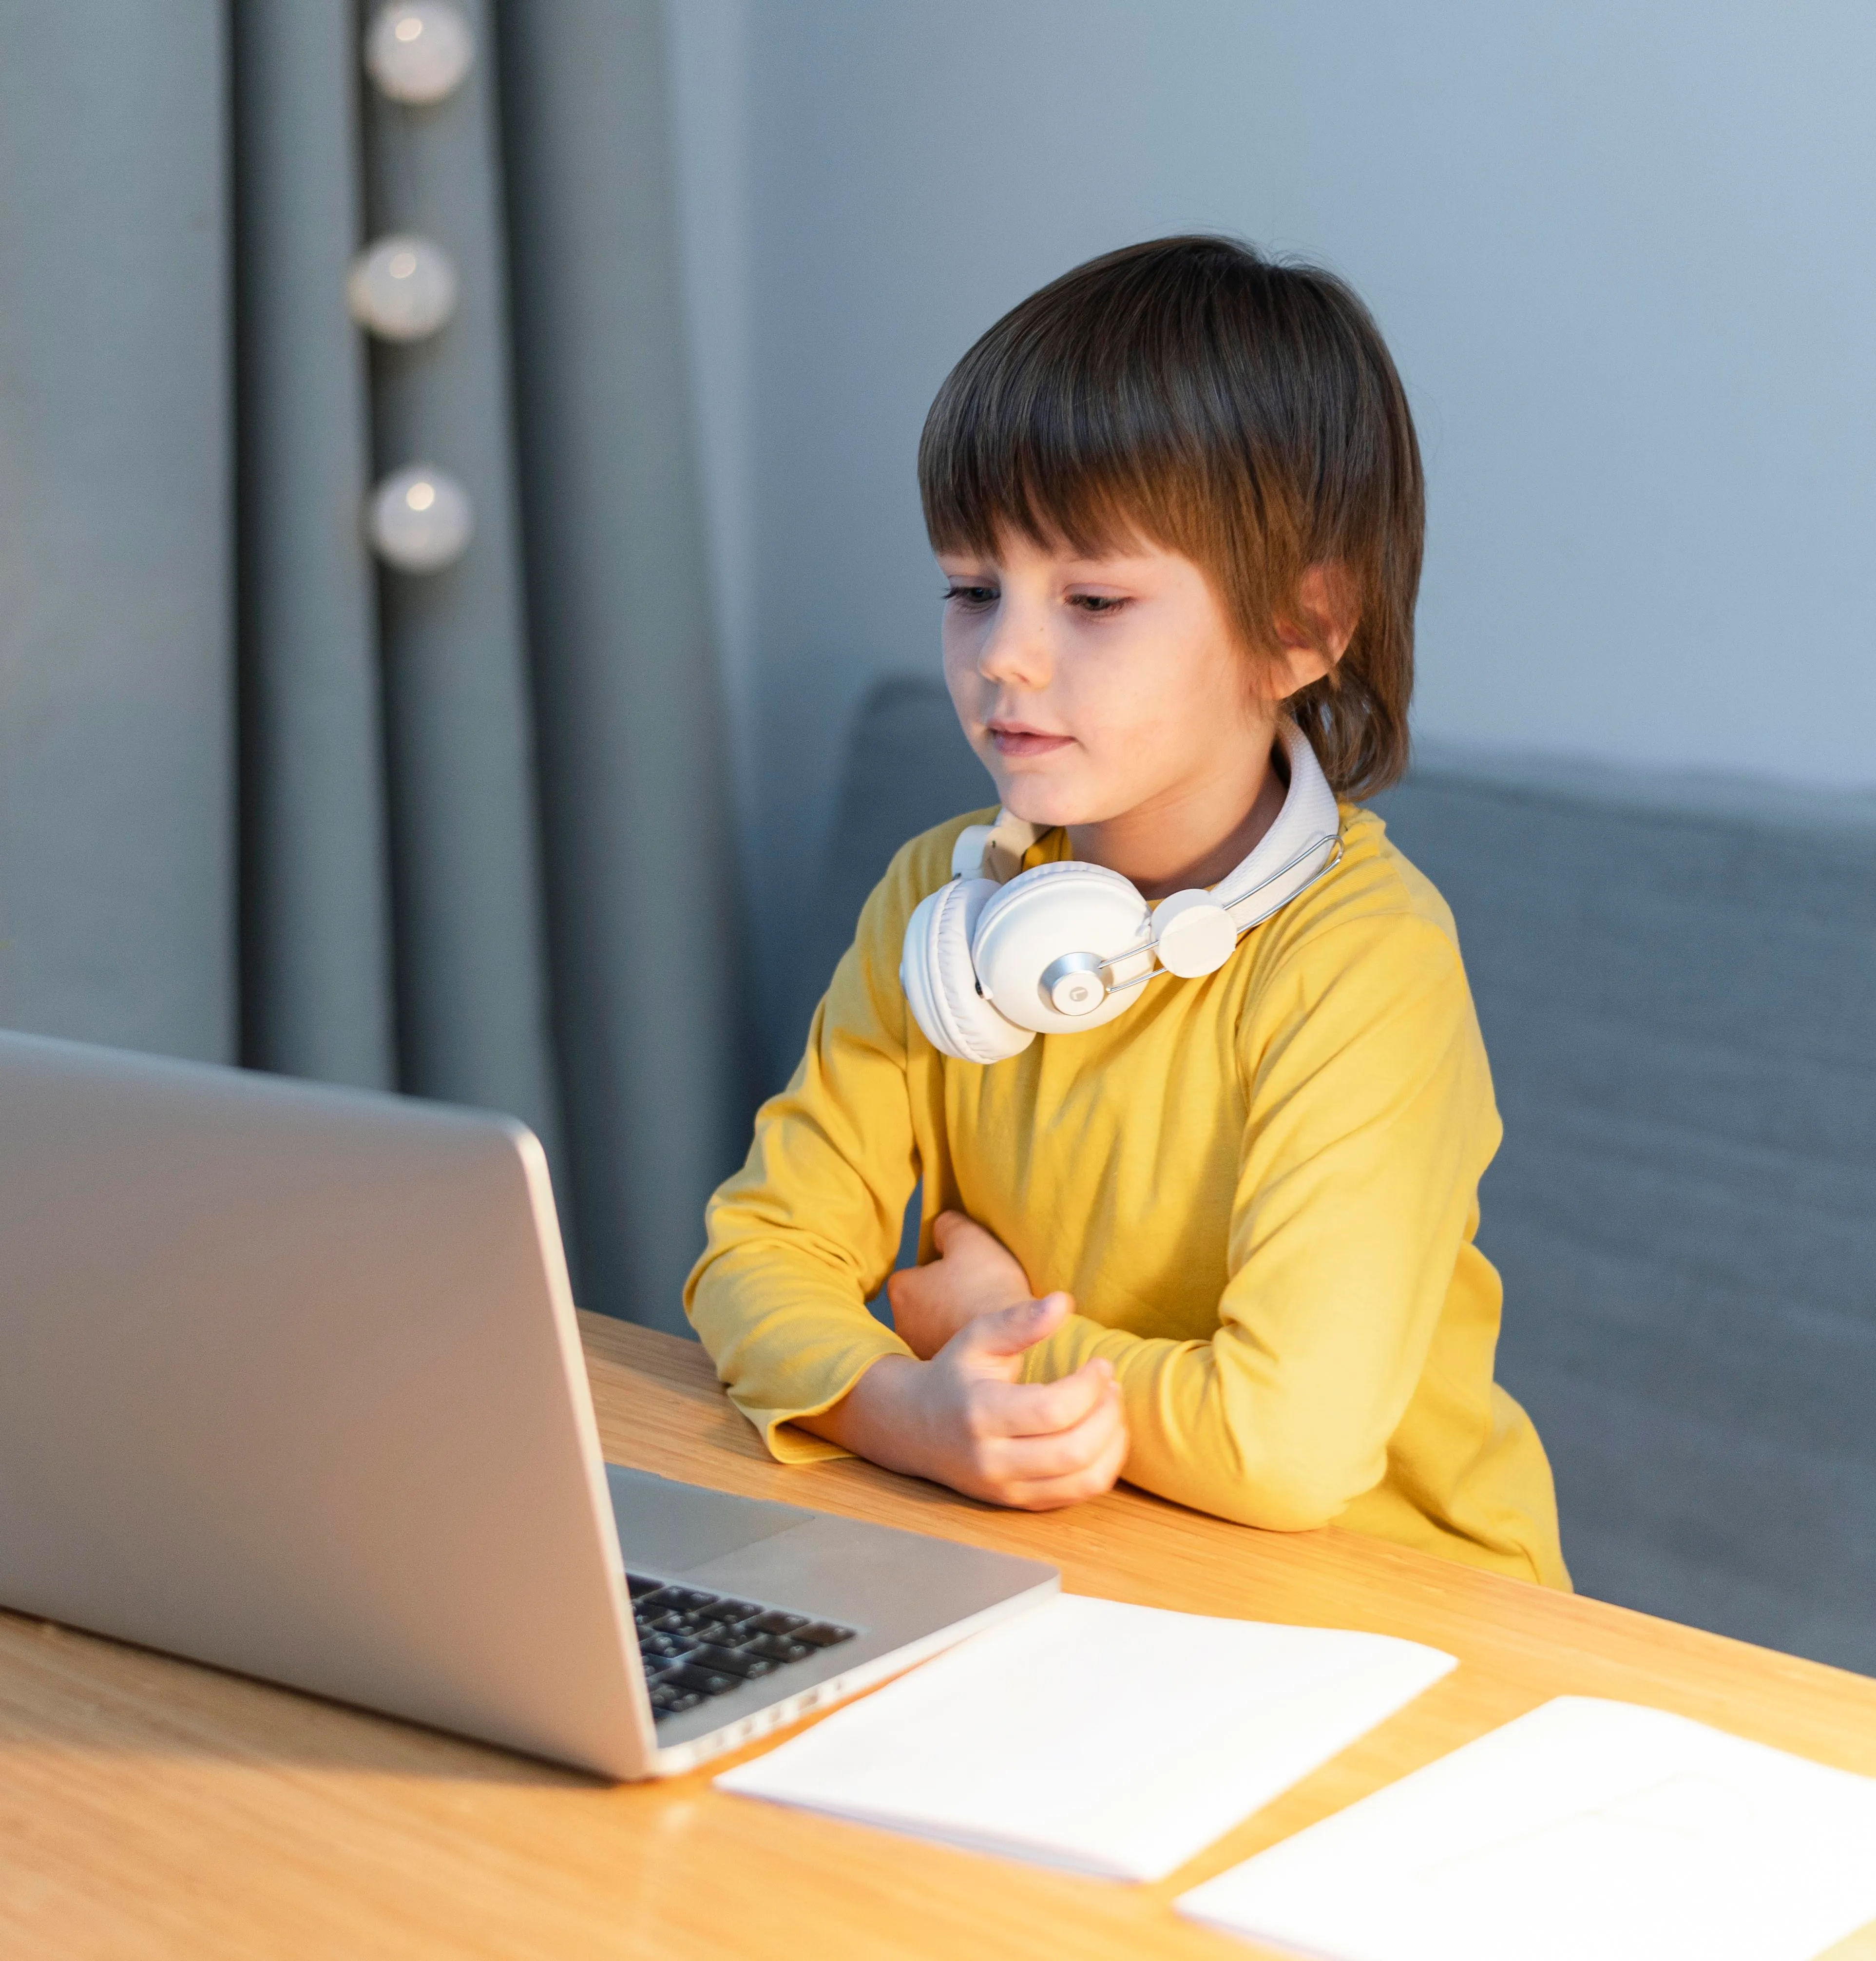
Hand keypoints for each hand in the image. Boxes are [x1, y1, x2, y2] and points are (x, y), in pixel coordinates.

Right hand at [797, 1291, 1127, 1510]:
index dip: (1090, 1386)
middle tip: (1111, 1385)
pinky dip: (1102, 1466)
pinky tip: (1102, 1435)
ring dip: (1112, 1443)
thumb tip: (1064, 1301)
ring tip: (1110, 1409)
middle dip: (1107, 1414)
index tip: (1101, 1364)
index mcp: (979, 1413)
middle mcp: (991, 1460)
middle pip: (1073, 1451)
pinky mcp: (1018, 1503)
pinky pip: (1077, 1495)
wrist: (915, 1428)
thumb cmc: (955, 1375)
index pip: (1053, 1409)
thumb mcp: (977, 1339)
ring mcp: (1005, 1489)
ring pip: (1083, 1481)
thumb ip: (1019, 1321)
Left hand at [886, 1210, 1034, 1359]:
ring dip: (954, 1322)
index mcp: (903, 1291)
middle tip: (976, 1291)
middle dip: (945, 1297)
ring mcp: (921, 1353)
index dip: (939, 1268)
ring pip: (937, 1328)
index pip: (914, 1273)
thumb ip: (949, 1226)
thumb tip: (941, 1228)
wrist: (1015, 1343)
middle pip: (924, 1303)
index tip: (963, 1270)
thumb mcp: (971, 1240)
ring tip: (985, 1315)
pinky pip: (951, 1351)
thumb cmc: (988, 1289)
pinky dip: (965, 1345)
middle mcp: (902, 1326)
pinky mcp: (943, 1373)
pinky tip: (988, 1340)